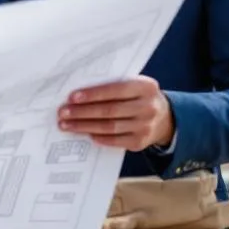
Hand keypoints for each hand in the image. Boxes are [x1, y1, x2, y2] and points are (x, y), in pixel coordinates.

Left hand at [58, 75, 174, 150]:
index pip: (115, 90)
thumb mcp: (135, 86)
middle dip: (82, 112)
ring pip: (109, 127)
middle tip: (63, 113)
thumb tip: (80, 93)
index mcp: (145, 87)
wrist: (165, 119)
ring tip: (67, 125)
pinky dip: (99, 137)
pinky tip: (86, 134)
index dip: (92, 94)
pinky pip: (115, 141)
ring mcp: (145, 126)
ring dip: (84, 126)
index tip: (72, 97)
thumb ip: (114, 86)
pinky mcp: (140, 142)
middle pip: (109, 110)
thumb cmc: (140, 98)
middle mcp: (148, 107)